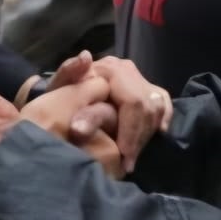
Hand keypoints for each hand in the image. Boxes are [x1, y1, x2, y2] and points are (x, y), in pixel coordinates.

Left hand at [64, 56, 171, 174]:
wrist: (60, 104)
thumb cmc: (58, 101)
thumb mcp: (57, 91)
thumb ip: (68, 73)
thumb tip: (86, 57)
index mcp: (109, 69)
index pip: (133, 101)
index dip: (130, 130)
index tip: (123, 154)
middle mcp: (127, 69)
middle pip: (147, 106)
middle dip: (139, 137)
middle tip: (127, 162)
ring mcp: (137, 78)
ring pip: (156, 107)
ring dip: (146, 135)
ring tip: (131, 158)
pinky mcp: (145, 88)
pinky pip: (163, 103)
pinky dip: (160, 121)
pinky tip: (153, 137)